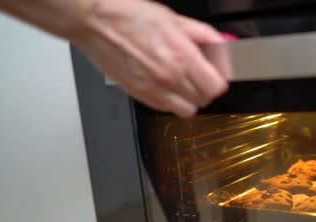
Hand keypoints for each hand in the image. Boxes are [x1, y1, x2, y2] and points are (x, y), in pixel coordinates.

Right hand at [72, 0, 228, 117]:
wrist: (95, 22)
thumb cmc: (130, 16)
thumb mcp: (175, 19)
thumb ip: (203, 35)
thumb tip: (219, 45)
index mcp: (182, 56)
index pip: (216, 87)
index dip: (219, 80)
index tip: (216, 72)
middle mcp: (170, 78)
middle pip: (204, 100)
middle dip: (206, 89)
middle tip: (201, 76)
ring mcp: (154, 90)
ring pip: (187, 111)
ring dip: (190, 100)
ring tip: (184, 83)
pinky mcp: (140, 96)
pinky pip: (166, 109)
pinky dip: (171, 102)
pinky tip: (166, 85)